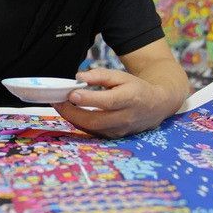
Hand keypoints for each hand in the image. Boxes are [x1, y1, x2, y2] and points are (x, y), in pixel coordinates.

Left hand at [52, 68, 168, 137]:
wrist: (155, 106)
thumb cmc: (136, 88)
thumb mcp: (121, 76)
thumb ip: (100, 75)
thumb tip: (79, 77)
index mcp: (130, 98)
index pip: (108, 101)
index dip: (89, 99)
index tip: (72, 93)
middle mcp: (125, 118)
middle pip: (95, 120)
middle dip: (72, 112)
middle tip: (57, 101)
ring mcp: (120, 130)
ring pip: (92, 129)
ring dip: (73, 118)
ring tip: (59, 106)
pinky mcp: (114, 137)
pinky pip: (93, 132)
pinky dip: (79, 123)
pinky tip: (70, 113)